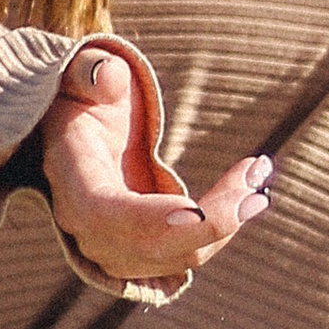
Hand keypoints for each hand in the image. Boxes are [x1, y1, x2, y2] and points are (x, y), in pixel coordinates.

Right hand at [39, 45, 270, 289]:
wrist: (77, 137)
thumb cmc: (82, 101)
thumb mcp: (79, 77)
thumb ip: (92, 73)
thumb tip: (110, 76)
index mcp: (70, 177)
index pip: (102, 213)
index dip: (149, 219)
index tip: (197, 210)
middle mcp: (85, 225)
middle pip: (150, 244)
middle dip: (210, 221)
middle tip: (254, 185)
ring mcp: (112, 248)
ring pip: (177, 256)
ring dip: (225, 222)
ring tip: (257, 178)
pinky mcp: (140, 254)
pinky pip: (187, 254)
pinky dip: (222, 228)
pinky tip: (249, 195)